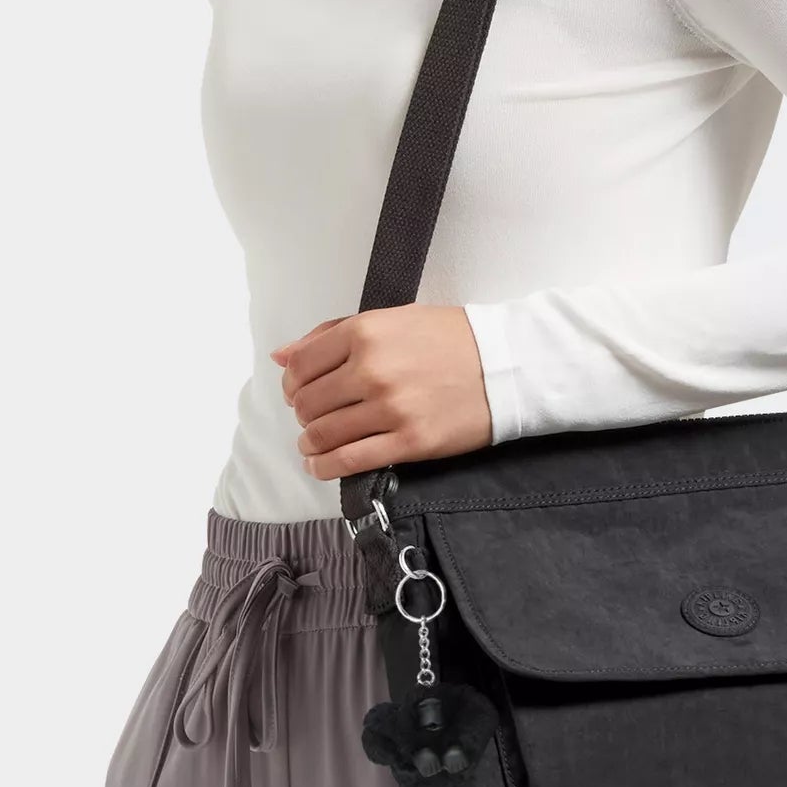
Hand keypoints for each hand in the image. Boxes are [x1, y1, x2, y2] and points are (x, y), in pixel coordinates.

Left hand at [270, 304, 493, 481]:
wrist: (505, 365)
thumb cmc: (448, 338)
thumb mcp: (390, 319)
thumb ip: (331, 334)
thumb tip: (281, 355)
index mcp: (365, 333)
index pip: (301, 366)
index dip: (291, 384)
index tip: (297, 392)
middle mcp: (372, 369)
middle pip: (308, 403)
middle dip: (303, 414)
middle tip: (313, 417)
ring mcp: (390, 408)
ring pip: (323, 434)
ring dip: (310, 443)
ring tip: (314, 444)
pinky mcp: (409, 442)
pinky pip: (349, 461)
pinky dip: (325, 467)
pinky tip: (321, 465)